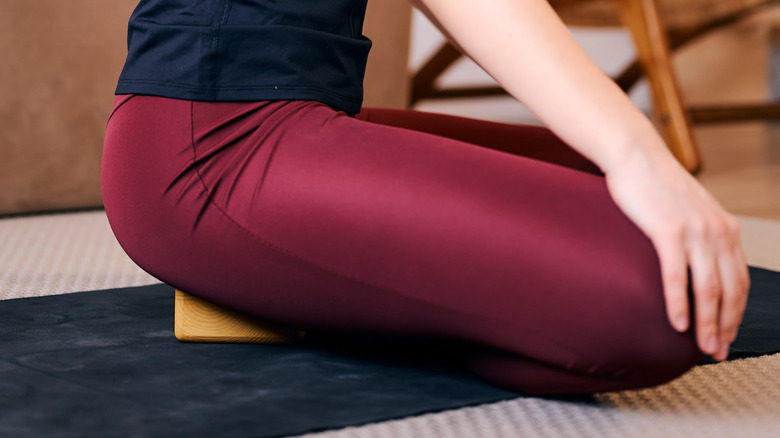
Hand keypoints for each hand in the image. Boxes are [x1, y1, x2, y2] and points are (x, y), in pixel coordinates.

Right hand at [603, 147, 749, 360]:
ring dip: (707, 323)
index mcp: (726, 228)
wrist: (636, 155)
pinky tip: (677, 323)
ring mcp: (695, 231)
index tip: (726, 335)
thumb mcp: (690, 210)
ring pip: (709, 288)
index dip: (736, 313)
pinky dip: (680, 303)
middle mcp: (717, 232)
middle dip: (726, 326)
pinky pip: (678, 275)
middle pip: (730, 290)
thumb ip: (699, 234)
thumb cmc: (655, 184)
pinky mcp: (668, 231)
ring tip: (702, 347)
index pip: (740, 281)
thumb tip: (694, 261)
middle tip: (717, 351)